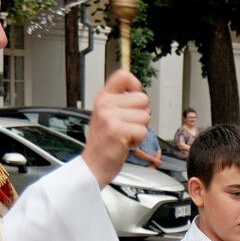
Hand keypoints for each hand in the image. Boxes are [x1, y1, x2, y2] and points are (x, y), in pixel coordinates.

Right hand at [83, 70, 150, 187]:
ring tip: (125, 135)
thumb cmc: (104, 142)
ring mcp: (110, 117)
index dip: (135, 86)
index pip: (123, 76)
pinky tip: (125, 143)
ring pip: (145, 116)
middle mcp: (105, 104)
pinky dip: (138, 140)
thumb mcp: (107, 115)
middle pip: (143, 99)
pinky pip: (143, 131)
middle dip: (141, 115)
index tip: (133, 99)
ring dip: (139, 129)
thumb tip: (140, 94)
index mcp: (103, 98)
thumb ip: (121, 102)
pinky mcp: (118, 130)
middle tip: (127, 126)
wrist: (93, 165)